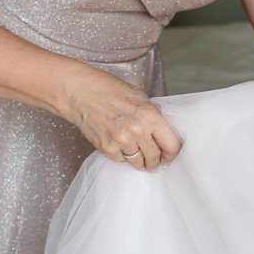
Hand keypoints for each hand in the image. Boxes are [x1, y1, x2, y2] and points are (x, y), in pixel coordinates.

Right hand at [61, 67, 181, 169]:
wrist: (81, 93)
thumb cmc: (109, 90)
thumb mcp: (140, 97)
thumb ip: (152, 117)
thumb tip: (163, 134)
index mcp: (150, 115)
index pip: (172, 145)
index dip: (172, 154)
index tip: (170, 156)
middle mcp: (138, 130)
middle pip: (155, 157)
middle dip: (156, 162)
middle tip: (155, 163)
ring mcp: (122, 141)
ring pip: (138, 162)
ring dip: (140, 162)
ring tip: (140, 160)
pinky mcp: (107, 148)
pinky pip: (121, 160)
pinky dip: (122, 157)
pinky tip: (120, 147)